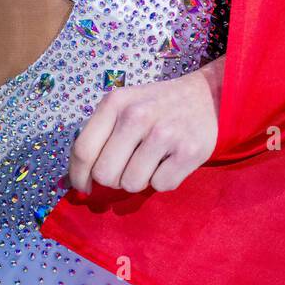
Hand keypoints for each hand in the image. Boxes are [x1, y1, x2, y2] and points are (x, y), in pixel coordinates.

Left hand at [67, 57, 224, 194]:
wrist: (206, 97)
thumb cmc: (158, 106)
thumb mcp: (125, 105)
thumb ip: (100, 134)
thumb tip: (77, 180)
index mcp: (115, 102)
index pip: (83, 150)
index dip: (78, 176)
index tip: (83, 187)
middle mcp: (137, 115)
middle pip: (104, 174)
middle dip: (113, 179)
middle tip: (128, 167)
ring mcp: (164, 133)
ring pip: (132, 183)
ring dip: (140, 179)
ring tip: (152, 160)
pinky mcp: (188, 151)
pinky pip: (161, 185)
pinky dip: (164, 179)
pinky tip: (171, 160)